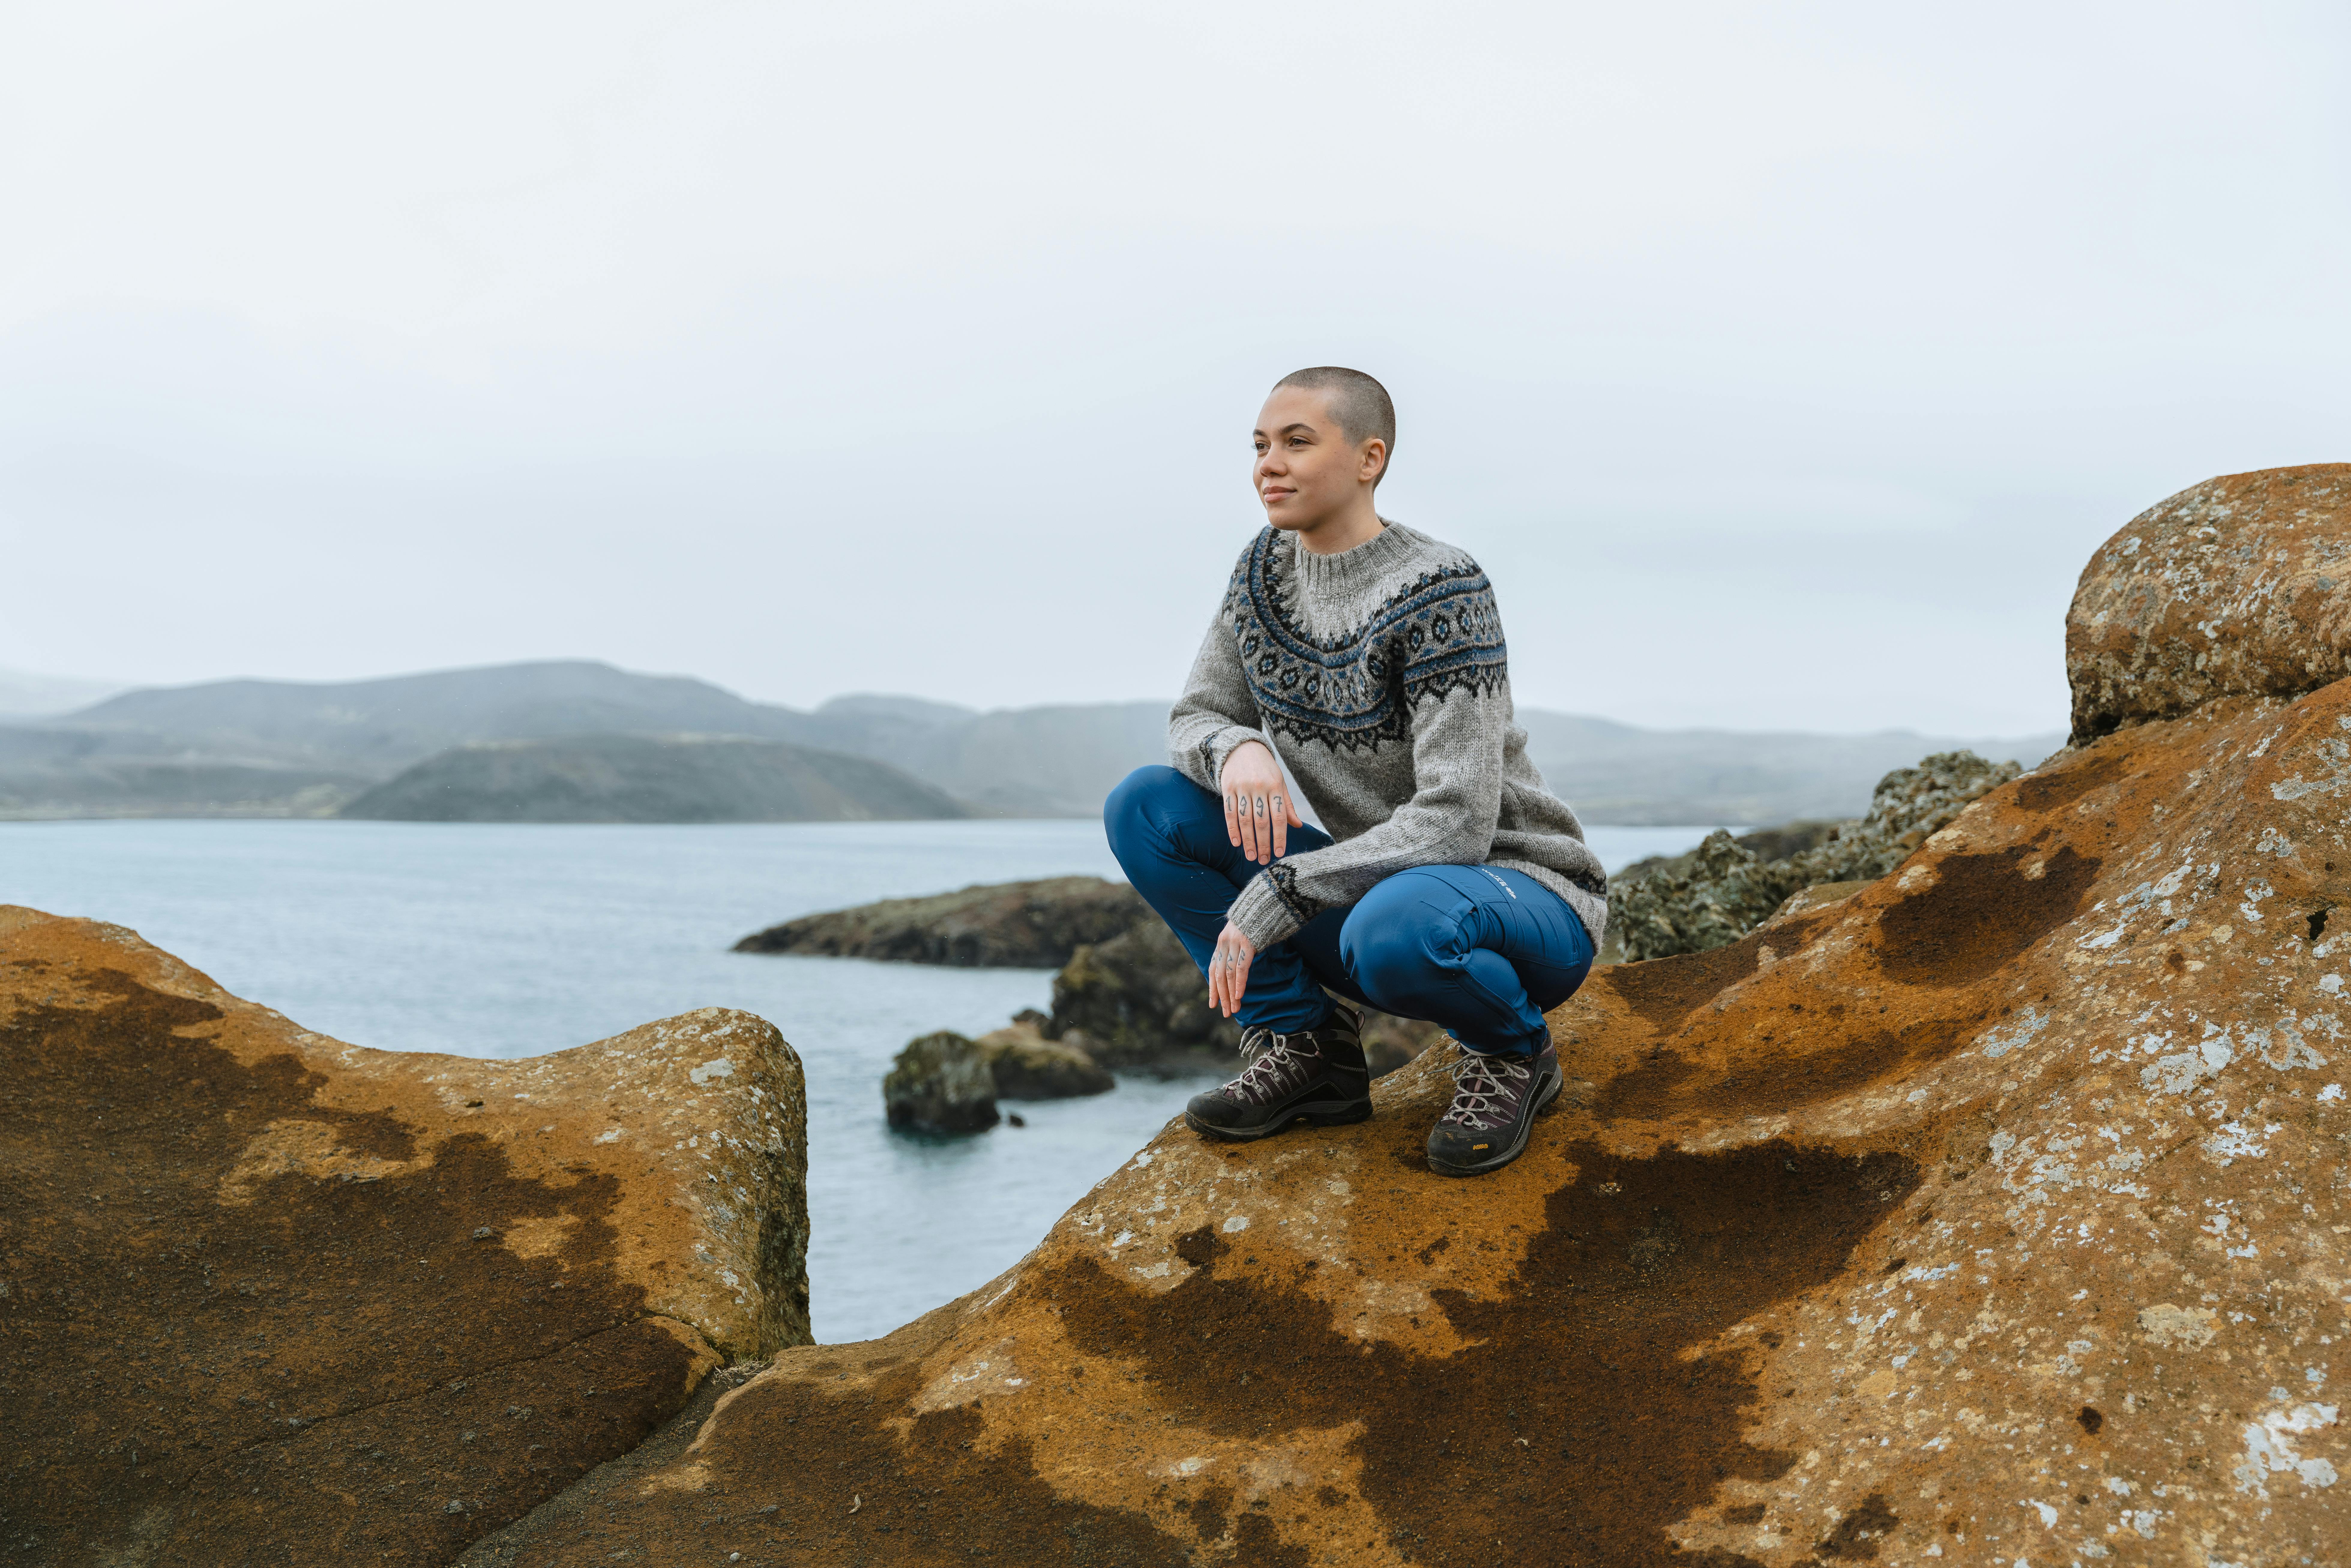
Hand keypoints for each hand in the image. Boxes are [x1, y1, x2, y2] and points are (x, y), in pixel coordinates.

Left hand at [1206, 921, 1256, 1016]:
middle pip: (1220, 975)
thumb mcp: (1241, 936)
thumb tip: (1237, 971)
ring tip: (1234, 1009)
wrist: (1264, 901)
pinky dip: (1240, 983)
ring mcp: (1235, 942)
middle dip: (1222, 996)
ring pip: (1229, 974)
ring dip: (1231, 994)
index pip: (1213, 969)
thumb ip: (1237, 951)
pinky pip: (1241, 967)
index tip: (1213, 1004)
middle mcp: (1225, 943)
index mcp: (1221, 942)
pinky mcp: (1247, 942)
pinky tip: (1239, 995)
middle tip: (1226, 1012)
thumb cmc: (1256, 922)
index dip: (1212, 988)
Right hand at [1220, 740, 1301, 864]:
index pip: (1279, 817)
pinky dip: (1232, 829)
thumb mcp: (1280, 782)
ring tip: (1250, 856)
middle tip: (1263, 860)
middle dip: (1263, 843)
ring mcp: (1242, 787)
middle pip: (1261, 821)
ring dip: (1247, 841)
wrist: (1242, 747)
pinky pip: (1229, 812)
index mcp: (1276, 786)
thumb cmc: (1265, 769)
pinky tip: (1236, 843)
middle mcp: (1259, 787)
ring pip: (1245, 819)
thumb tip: (1298, 826)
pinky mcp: (1227, 787)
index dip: (1279, 837)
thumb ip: (1286, 805)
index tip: (1279, 854)